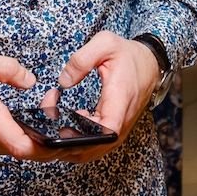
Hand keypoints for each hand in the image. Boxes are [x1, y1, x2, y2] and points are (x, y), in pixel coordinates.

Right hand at [0, 50, 64, 160]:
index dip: (48, 145)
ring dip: (47, 138)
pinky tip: (43, 116)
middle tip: (71, 119)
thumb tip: (31, 81)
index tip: (64, 131)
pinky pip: (18, 144)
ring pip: (27, 150)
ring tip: (57, 110)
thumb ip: (7, 68)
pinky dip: (35, 136)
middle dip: (57, 143)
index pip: (24, 147)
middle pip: (32, 154)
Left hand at [37, 31, 160, 164]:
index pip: (106, 130)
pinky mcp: (111, 133)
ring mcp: (117, 131)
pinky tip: (63, 121)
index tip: (62, 126)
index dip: (82, 135)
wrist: (149, 66)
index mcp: (120, 99)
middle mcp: (121, 122)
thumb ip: (82, 59)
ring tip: (52, 117)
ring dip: (66, 142)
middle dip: (64, 140)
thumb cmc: (128, 55)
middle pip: (92, 147)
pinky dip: (74, 140)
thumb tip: (64, 82)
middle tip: (47, 118)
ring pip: (89, 152)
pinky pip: (91, 146)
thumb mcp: (105, 43)